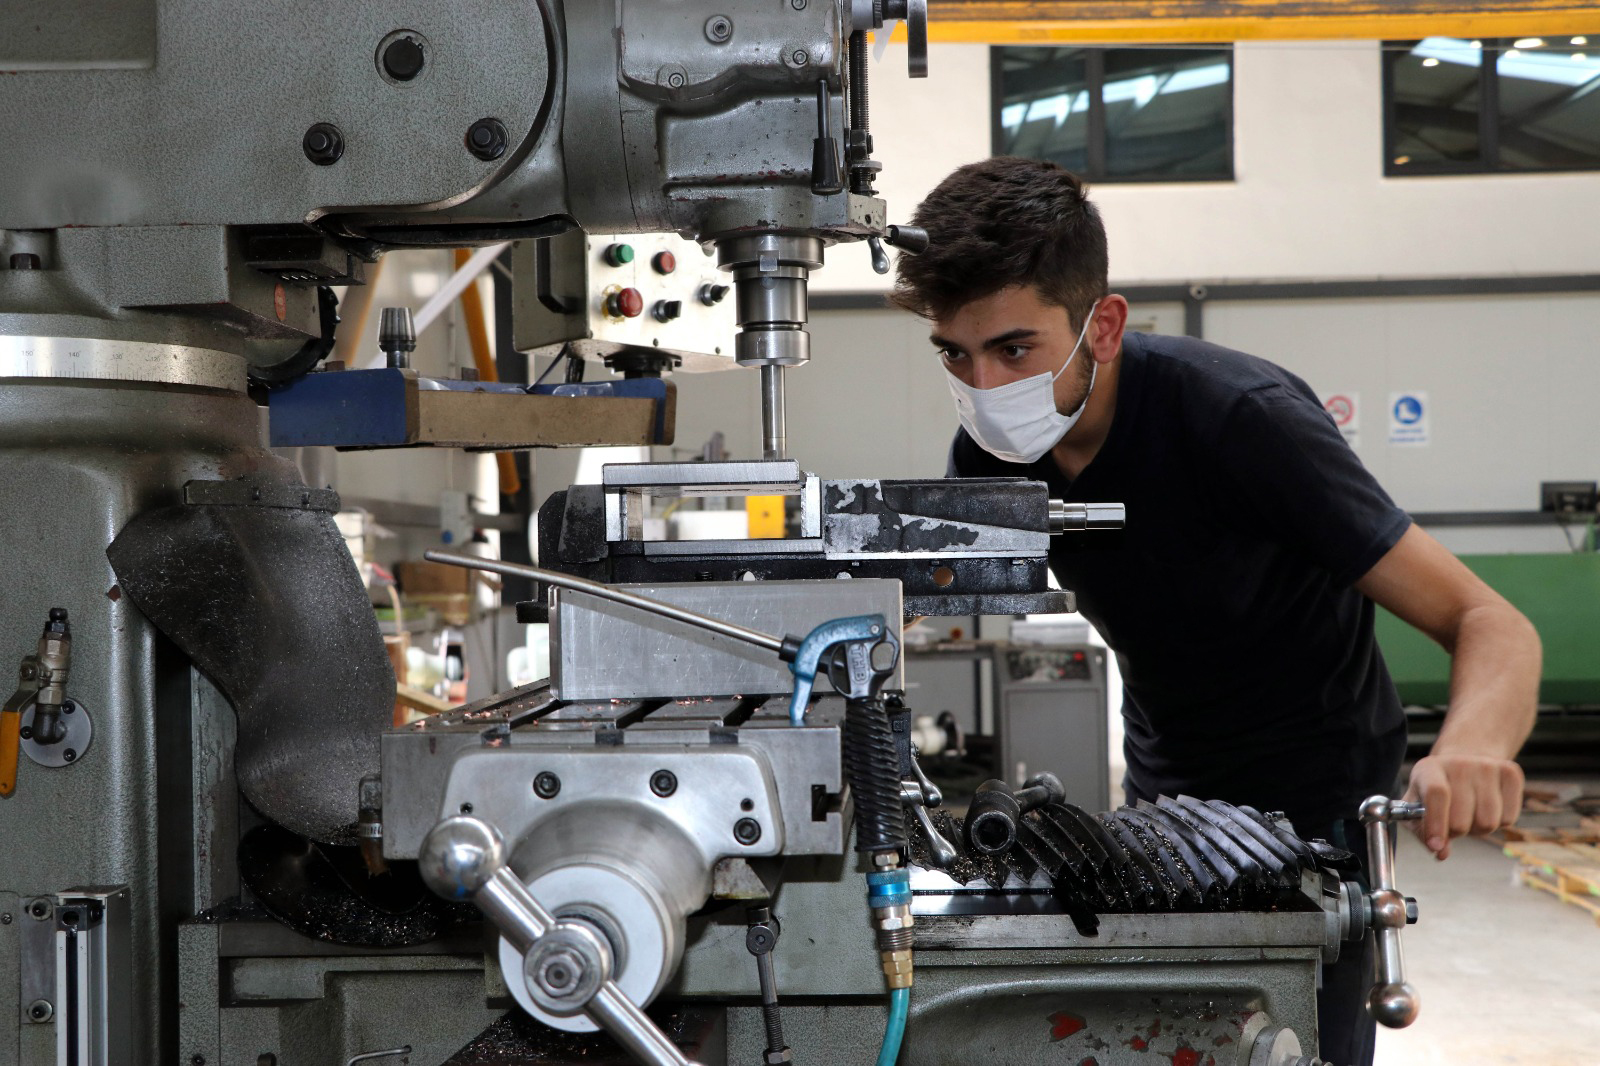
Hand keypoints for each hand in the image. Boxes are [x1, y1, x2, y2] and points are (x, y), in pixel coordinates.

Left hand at [1403, 753, 1523, 859]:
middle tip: (1453, 823)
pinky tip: (1487, 807)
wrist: (1464, 764)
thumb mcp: (1418, 806)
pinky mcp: (1511, 772)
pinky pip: (1509, 819)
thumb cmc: (1437, 791)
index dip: (1436, 823)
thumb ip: (1423, 831)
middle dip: (1456, 832)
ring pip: (1488, 822)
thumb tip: (1441, 852)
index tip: (1435, 845)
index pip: (1436, 793)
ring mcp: (1487, 766)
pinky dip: (1498, 823)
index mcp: (1429, 769)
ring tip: (1470, 814)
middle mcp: (1459, 764)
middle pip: (1462, 818)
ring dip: (1478, 829)